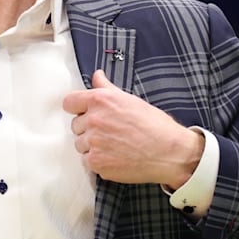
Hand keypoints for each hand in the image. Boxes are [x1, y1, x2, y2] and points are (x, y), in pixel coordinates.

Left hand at [62, 69, 202, 186]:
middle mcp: (93, 120)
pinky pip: (88, 161)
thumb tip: (97, 76)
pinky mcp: (96, 162)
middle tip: (110, 131)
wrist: (169, 152)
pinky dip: (99, 161)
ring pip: (80, 144)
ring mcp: (94, 143)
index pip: (69, 102)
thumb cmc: (154, 125)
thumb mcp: (130, 100)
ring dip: (92, 146)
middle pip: (75, 125)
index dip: (77, 108)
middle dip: (88, 128)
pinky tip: (116, 156)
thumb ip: (107, 88)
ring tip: (114, 144)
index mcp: (100, 100)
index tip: (84, 112)